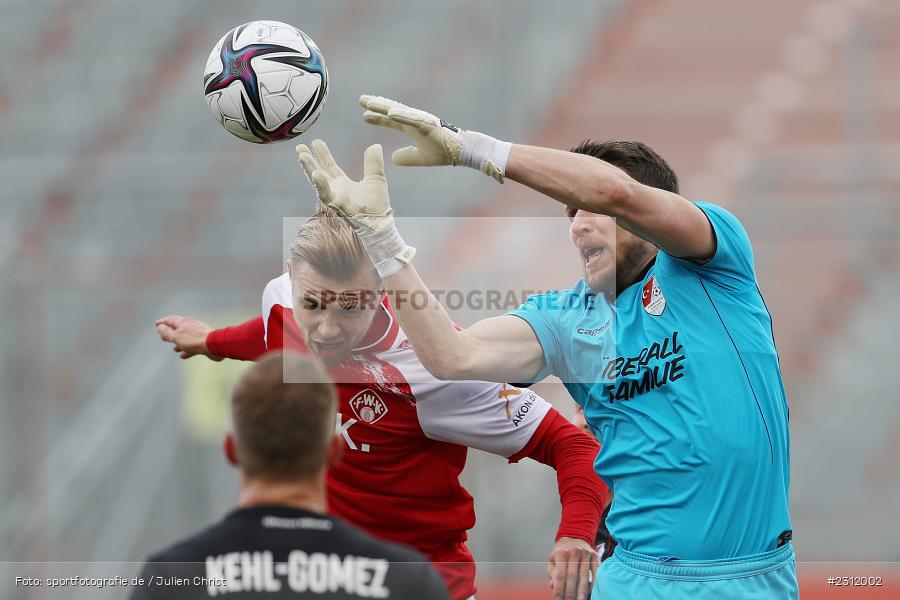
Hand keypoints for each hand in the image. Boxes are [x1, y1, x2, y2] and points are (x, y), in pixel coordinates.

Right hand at [155, 315, 221, 360]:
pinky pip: (193, 346)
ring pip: (186, 338)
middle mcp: (191, 326)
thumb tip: (160, 327)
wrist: (213, 345)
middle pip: (179, 328)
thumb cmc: (193, 340)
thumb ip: (166, 332)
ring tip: (174, 349)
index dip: (163, 322)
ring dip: (179, 343)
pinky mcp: (203, 342)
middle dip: (171, 333)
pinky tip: (182, 356)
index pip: (170, 320)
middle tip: (164, 337)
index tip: (157, 324)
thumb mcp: (175, 336)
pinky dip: (187, 350)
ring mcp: (198, 334)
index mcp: (184, 322)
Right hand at [296, 139, 391, 232]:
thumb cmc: (377, 205)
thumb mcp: (376, 178)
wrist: (380, 224)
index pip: (330, 166)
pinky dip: (321, 184)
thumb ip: (373, 163)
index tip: (315, 141)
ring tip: (302, 155)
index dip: (323, 154)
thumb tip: (375, 145)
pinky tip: (316, 174)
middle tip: (299, 147)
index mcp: (343, 184)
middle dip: (308, 160)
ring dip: (309, 169)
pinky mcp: (337, 207)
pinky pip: (326, 195)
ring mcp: (334, 198)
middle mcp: (335, 190)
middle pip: (318, 172)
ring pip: (318, 182)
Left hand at [359, 94, 510, 181]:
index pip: (392, 121)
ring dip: (385, 106)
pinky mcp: (429, 124)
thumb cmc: (445, 152)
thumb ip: (407, 157)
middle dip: (377, 105)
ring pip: (400, 111)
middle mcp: (416, 120)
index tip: (364, 115)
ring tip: (370, 102)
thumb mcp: (421, 158)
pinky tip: (389, 112)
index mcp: (413, 127)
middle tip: (361, 99)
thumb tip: (393, 158)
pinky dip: (401, 115)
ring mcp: (422, 120)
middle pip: (393, 110)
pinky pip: (412, 118)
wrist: (464, 152)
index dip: (378, 118)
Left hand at [548, 537, 598, 599]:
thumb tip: (553, 587)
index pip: (560, 575)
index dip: (559, 589)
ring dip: (582, 591)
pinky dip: (593, 583)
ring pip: (584, 576)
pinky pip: (595, 572)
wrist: (574, 536)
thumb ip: (552, 573)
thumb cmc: (562, 552)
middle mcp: (573, 552)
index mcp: (561, 554)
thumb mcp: (553, 559)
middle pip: (572, 577)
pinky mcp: (595, 556)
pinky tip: (590, 591)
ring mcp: (585, 554)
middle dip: (571, 592)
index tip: (558, 599)